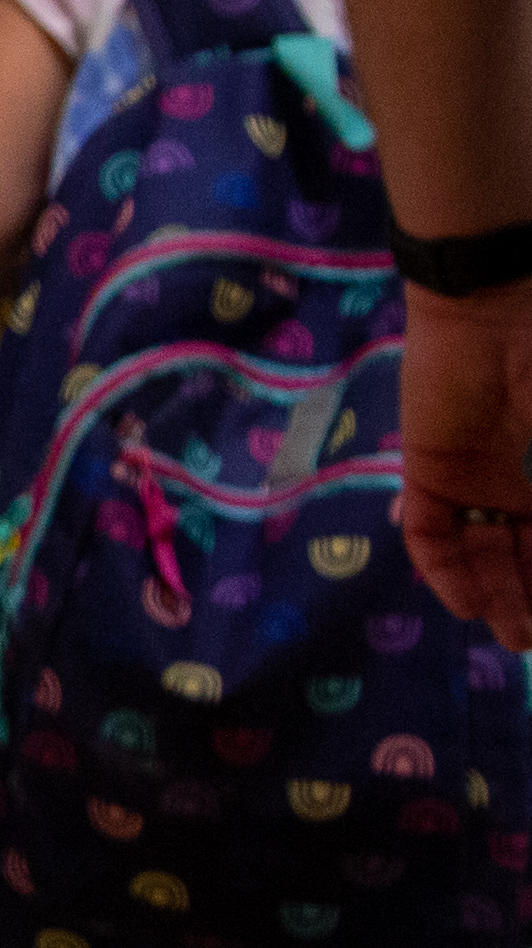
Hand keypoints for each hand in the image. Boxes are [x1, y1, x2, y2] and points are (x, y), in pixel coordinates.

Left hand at [401, 282, 531, 649]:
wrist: (497, 310)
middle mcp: (506, 481)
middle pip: (515, 554)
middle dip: (528, 599)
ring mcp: (466, 476)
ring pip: (478, 551)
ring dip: (495, 595)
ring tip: (515, 636)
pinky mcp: (426, 468)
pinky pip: (431, 532)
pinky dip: (446, 570)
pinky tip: (467, 606)